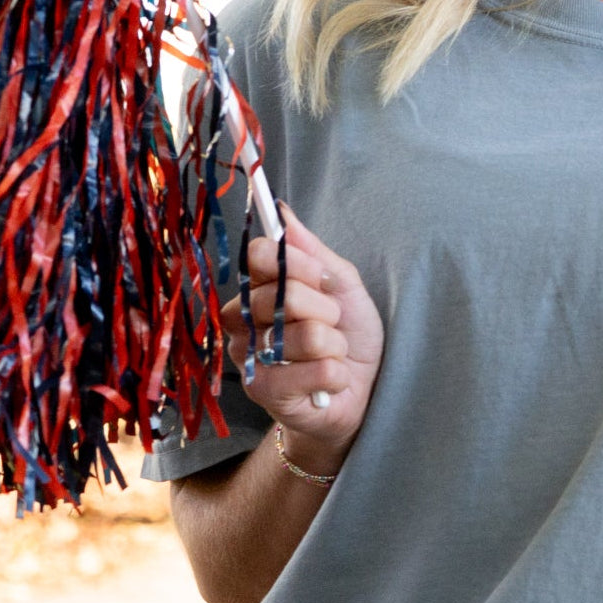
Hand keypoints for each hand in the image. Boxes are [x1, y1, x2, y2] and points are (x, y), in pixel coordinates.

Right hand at [222, 204, 384, 466]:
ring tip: (330, 355)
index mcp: (258, 287)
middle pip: (285, 294)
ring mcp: (248, 357)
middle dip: (327, 311)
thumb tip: (283, 211)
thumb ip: (313, 252)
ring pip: (306, 335)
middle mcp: (242, 320)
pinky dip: (337, 374)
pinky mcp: (262, 391)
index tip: (323, 279)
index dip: (299, 264)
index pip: (259, 254)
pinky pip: (317, 369)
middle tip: (331, 325)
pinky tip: (329, 381)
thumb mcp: (342, 286)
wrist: (359, 391)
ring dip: (335, 345)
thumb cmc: (348, 335)